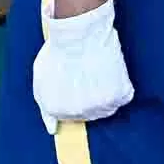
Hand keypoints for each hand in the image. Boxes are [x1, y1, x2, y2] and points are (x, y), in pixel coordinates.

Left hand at [33, 0, 135, 134]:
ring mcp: (100, 106)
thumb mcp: (41, 79)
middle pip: (88, 114)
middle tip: (86, 75)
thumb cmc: (58, 52)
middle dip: (87, 97)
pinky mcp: (119, 96)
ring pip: (106, 109)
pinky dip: (119, 86)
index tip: (74, 81)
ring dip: (104, 94)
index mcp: (57, 111)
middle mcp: (78, 114)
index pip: (68, 116)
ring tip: (97, 72)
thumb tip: (53, 129)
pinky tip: (109, 71)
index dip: (72, 96)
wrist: (78, 34)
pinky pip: (123, 97)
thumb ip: (45, 107)